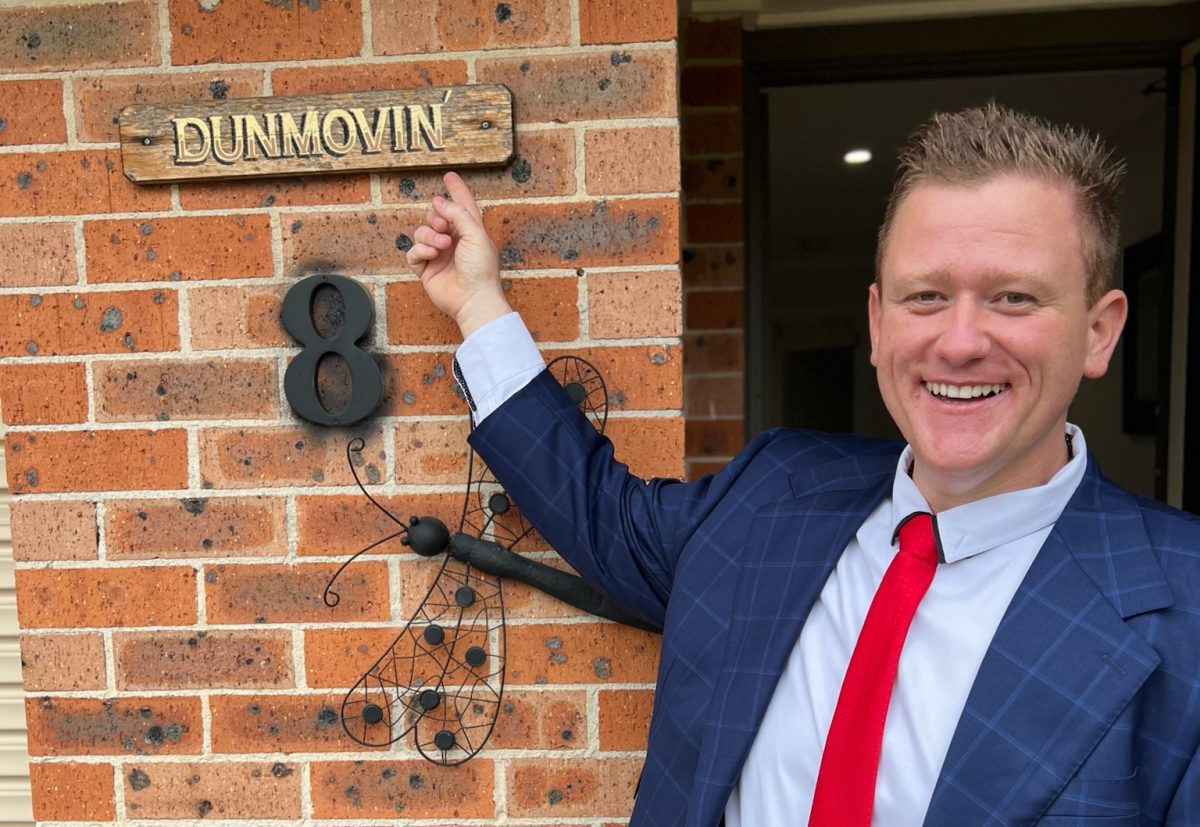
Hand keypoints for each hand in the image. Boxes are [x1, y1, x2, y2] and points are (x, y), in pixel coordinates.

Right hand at [406, 171, 511, 337]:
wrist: (473, 299)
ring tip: (442, 246)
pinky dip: (420, 251)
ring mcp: (438, 255)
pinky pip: (413, 252)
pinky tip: (431, 255)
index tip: (449, 176)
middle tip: (443, 227)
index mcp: (470, 231)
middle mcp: (453, 241)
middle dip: (436, 217)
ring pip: (421, 232)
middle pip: (435, 217)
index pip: (462, 206)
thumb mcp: (476, 234)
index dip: (456, 191)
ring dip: (429, 235)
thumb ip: (458, 214)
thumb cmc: (481, 269)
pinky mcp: (426, 269)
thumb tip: (439, 201)